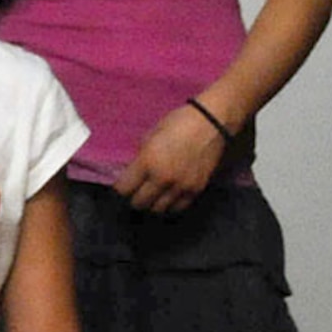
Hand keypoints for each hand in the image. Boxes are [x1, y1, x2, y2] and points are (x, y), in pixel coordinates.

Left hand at [114, 102, 229, 212]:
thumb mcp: (150, 136)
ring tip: (151, 197)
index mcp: (147, 161)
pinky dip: (169, 206)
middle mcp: (162, 178)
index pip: (124, 188)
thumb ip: (140, 157)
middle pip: (139, 203)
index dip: (119, 189)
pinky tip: (167, 198)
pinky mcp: (196, 189)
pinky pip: (177, 207)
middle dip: (134, 199)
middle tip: (135, 193)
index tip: (121, 188)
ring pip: (158, 209)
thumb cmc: (178, 123)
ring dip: (151, 204)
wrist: (212, 122)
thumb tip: (133, 173)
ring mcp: (181, 186)